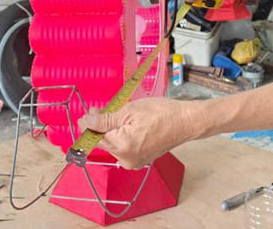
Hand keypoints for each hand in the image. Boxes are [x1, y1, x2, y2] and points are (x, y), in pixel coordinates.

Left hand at [77, 98, 194, 169]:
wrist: (185, 122)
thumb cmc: (162, 113)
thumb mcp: (129, 110)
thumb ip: (105, 118)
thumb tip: (86, 121)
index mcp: (122, 146)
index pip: (94, 137)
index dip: (88, 124)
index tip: (88, 114)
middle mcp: (126, 159)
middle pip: (103, 142)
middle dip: (100, 126)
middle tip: (103, 110)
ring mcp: (134, 162)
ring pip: (113, 144)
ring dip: (111, 130)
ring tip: (120, 115)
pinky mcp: (140, 160)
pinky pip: (123, 148)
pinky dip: (121, 136)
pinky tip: (128, 125)